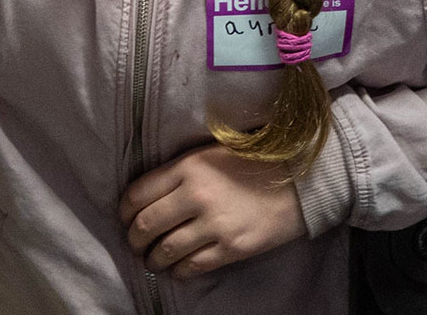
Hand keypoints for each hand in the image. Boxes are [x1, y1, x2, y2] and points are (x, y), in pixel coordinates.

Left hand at [117, 144, 309, 278]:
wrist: (302, 181)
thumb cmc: (255, 164)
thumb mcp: (212, 154)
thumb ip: (181, 171)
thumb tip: (148, 195)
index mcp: (188, 166)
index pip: (137, 193)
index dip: (124, 211)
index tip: (126, 218)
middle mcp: (196, 195)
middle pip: (145, 225)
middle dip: (133, 240)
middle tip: (136, 244)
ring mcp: (214, 224)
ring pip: (165, 250)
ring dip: (153, 259)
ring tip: (154, 260)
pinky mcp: (231, 247)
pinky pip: (192, 266)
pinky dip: (178, 272)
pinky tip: (178, 269)